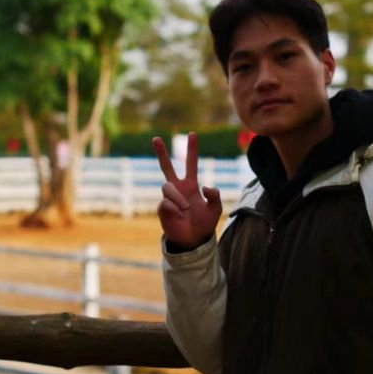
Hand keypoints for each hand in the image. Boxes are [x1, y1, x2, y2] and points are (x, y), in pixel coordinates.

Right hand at [152, 132, 222, 248]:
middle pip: (167, 167)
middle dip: (161, 153)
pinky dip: (174, 208)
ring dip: (178, 197)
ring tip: (186, 209)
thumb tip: (204, 186)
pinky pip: (165, 202)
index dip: (192, 149)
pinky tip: (180, 214)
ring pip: (166, 186)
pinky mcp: (162, 209)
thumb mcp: (216, 208)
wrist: (194, 240)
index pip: (190, 163)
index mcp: (191, 185)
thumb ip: (215, 195)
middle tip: (156, 138)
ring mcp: (169, 198)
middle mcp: (178, 189)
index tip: (193, 134)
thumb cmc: (204, 223)